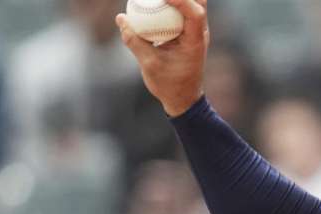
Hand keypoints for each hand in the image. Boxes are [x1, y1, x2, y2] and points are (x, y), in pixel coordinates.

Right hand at [116, 0, 209, 116]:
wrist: (182, 98)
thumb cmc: (169, 84)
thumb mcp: (148, 64)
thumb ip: (134, 40)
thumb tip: (121, 18)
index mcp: (195, 41)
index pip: (195, 13)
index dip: (180, 0)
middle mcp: (199, 33)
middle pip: (198, 2)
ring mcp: (194, 31)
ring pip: (191, 4)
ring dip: (176, 0)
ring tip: (154, 0)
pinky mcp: (186, 32)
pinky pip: (180, 12)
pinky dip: (169, 5)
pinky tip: (152, 4)